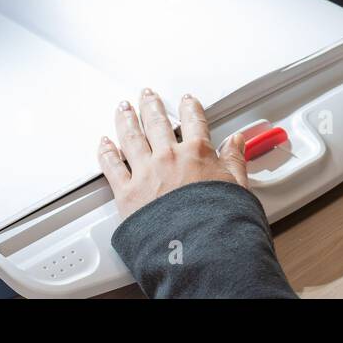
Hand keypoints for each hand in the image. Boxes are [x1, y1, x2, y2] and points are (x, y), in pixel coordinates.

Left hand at [98, 89, 248, 220]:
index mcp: (197, 152)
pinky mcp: (126, 193)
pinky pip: (112, 166)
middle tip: (147, 95)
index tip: (186, 101)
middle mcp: (168, 157)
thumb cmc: (217, 221)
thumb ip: (235, 159)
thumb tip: (238, 142)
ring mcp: (145, 173)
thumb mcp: (237, 186)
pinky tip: (104, 142)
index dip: (190, 107)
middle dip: (151, 105)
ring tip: (123, 108)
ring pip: (131, 137)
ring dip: (126, 119)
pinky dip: (106, 152)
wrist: (197, 248)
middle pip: (157, 122)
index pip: (194, 120)